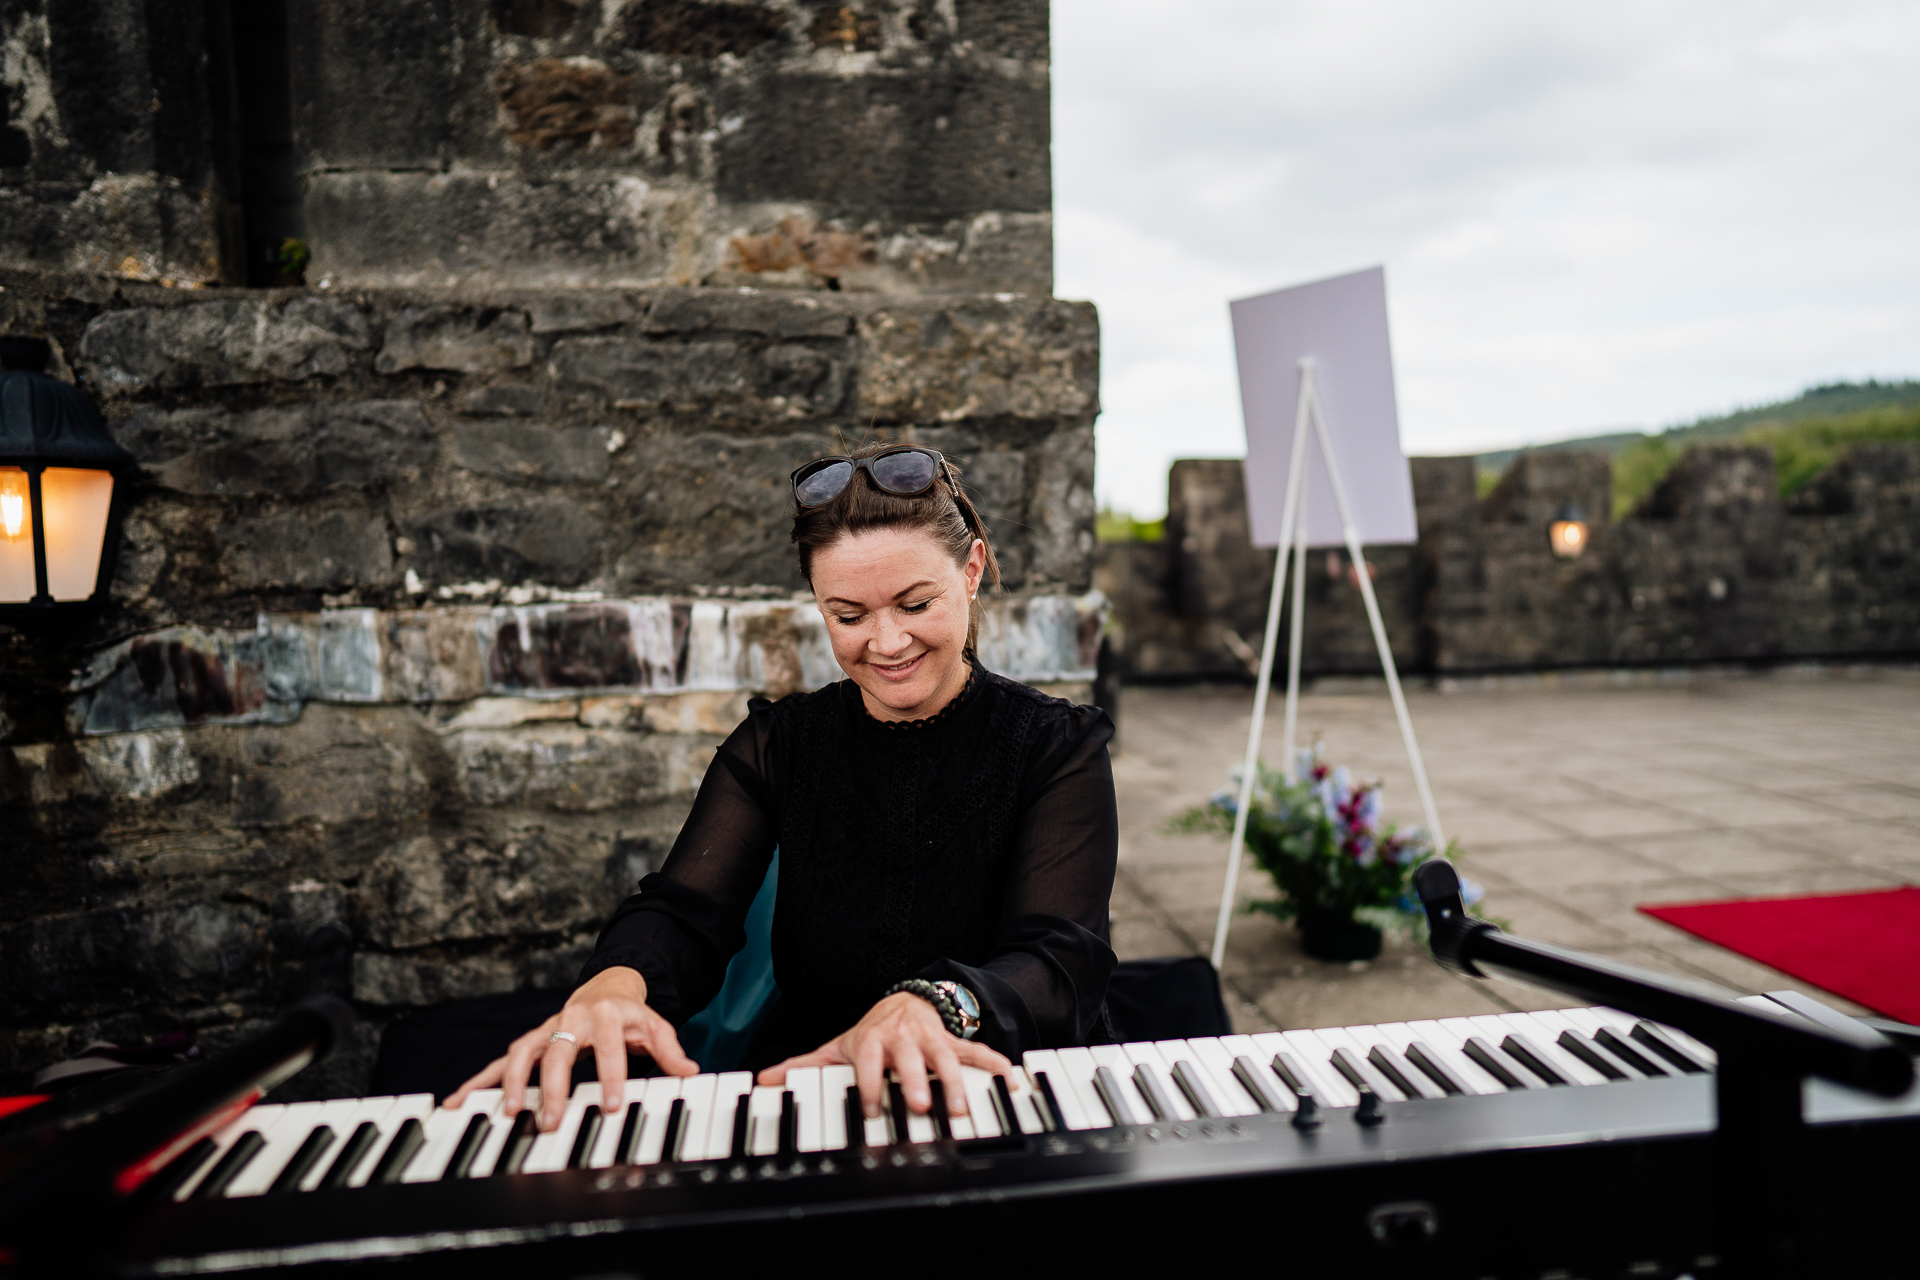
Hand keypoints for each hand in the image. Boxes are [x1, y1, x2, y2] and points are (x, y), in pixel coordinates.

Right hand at [443, 967, 698, 1130]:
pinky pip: (499, 1062)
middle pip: (558, 1051)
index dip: (611, 1075)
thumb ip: (669, 1050)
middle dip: (553, 1086)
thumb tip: (690, 1071)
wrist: (606, 988)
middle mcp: (570, 1019)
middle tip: (550, 1120)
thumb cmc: (630, 1015)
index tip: (612, 1105)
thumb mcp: (654, 1027)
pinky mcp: (528, 1043)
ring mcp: (545, 1030)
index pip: (608, 1047)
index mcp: (604, 1015)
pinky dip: (478, 1081)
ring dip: (513, 1083)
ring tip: (507, 1112)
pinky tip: (456, 1102)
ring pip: (522, 1053)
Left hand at [756, 992, 1011, 1120]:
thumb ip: (805, 1066)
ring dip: (955, 1081)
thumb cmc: (871, 1035)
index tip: (873, 1107)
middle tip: (921, 1104)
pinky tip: (1009, 1079)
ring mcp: (931, 1039)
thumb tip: (765, 1079)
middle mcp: (902, 1039)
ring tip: (963, 1107)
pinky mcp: (955, 1042)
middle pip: (910, 1058)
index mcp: (872, 1040)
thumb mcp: (838, 1047)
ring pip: (946, 1056)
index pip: (869, 1058)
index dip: (870, 1081)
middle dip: (915, 1080)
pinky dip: (994, 1064)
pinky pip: (977, 1051)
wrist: (905, 1003)